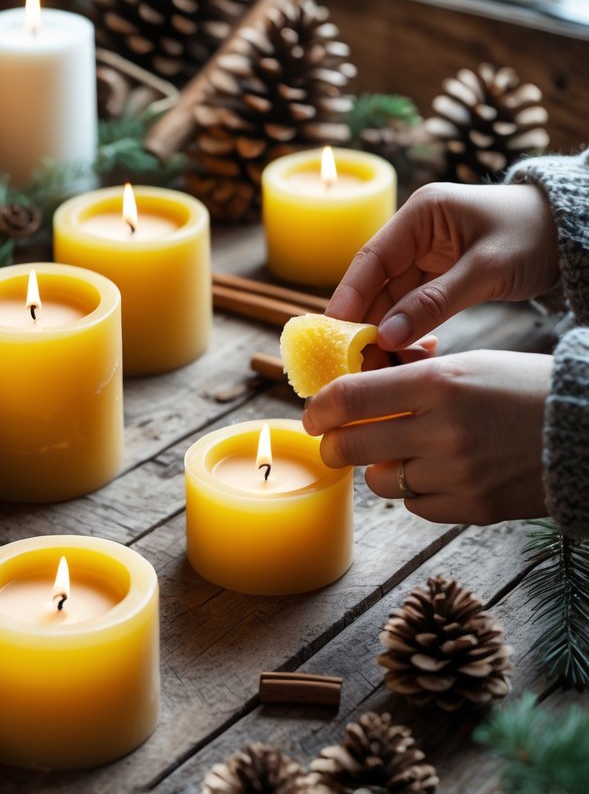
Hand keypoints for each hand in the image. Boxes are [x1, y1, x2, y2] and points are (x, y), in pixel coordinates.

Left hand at [302, 348, 549, 524]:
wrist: (585, 430)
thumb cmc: (522, 387)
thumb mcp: (465, 365)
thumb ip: (408, 381)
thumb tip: (351, 396)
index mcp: (438, 383)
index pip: (350, 398)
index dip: (320, 408)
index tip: (312, 414)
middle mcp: (442, 430)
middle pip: (352, 446)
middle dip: (333, 444)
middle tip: (333, 441)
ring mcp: (457, 474)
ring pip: (381, 480)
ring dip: (379, 467)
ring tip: (399, 451)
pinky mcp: (473, 508)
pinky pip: (415, 506)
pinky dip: (414, 491)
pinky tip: (433, 472)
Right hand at [327, 182, 558, 348]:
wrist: (571, 231)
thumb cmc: (533, 235)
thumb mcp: (486, 268)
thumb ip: (435, 301)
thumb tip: (386, 335)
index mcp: (420, 213)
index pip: (372, 257)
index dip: (349, 294)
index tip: (334, 332)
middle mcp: (416, 232)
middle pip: (377, 282)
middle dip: (365, 323)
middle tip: (352, 363)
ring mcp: (426, 255)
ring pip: (392, 299)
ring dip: (386, 332)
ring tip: (378, 369)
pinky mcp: (439, 276)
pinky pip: (413, 307)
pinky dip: (408, 331)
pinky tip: (408, 356)